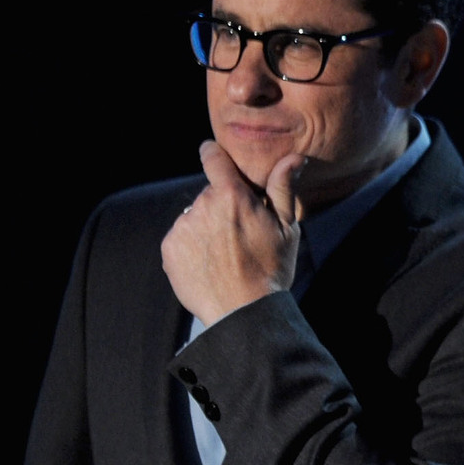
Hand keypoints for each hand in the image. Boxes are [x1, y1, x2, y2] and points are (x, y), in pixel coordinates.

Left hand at [160, 140, 302, 325]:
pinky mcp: (169, 249)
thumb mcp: (286, 228)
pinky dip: (193, 247)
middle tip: (241, 233)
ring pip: (195, 217)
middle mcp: (201, 206)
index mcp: (231, 195)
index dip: (214, 153)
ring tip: (226, 254)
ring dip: (207, 227)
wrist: (242, 311)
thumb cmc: (271, 268)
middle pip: (209, 194)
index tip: (213, 153)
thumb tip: (294, 157)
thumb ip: (283, 188)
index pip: (213, 157)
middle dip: (222, 206)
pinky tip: (211, 265)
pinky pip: (181, 239)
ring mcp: (182, 228)